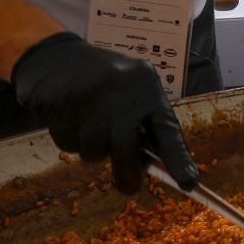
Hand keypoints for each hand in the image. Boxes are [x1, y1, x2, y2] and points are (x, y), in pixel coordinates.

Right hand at [11, 32, 198, 193]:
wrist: (55, 56)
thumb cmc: (100, 83)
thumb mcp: (129, 95)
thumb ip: (141, 125)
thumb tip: (154, 167)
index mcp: (147, 87)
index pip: (167, 128)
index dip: (177, 158)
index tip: (189, 183)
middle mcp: (123, 89)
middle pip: (126, 146)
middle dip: (126, 171)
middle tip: (127, 186)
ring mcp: (92, 95)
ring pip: (93, 150)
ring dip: (88, 148)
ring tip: (85, 123)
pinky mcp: (64, 102)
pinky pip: (68, 143)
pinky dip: (67, 138)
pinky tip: (67, 116)